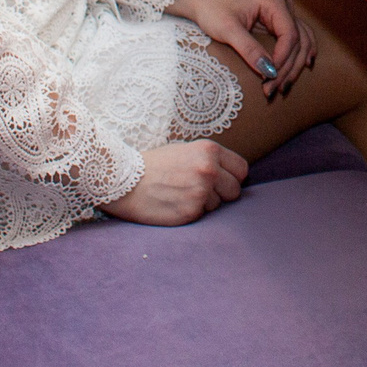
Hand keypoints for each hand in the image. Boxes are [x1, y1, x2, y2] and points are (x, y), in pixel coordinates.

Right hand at [102, 140, 247, 224]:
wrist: (124, 181)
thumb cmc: (154, 165)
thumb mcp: (185, 150)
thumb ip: (210, 160)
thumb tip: (234, 176)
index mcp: (209, 150)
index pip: (242, 169)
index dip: (232, 177)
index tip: (221, 181)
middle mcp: (208, 170)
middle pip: (235, 190)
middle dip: (221, 193)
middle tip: (198, 190)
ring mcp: (200, 192)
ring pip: (219, 206)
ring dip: (205, 204)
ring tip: (181, 195)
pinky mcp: (190, 212)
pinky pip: (203, 216)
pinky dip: (192, 213)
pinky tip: (175, 204)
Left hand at [171, 0, 315, 100]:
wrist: (204, 1)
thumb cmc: (213, 11)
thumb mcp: (227, 30)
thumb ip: (249, 49)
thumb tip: (268, 72)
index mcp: (273, 1)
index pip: (290, 33)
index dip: (283, 58)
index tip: (270, 77)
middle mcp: (283, 4)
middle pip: (298, 40)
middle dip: (287, 67)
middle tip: (274, 89)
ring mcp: (284, 12)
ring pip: (301, 41)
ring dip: (295, 65)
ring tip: (283, 86)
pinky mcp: (280, 21)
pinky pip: (298, 38)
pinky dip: (300, 54)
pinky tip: (306, 65)